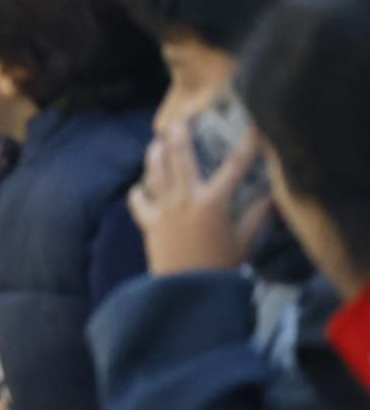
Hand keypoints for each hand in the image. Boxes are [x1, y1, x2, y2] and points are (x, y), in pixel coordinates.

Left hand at [129, 122, 269, 274]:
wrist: (185, 292)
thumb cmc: (220, 267)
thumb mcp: (244, 242)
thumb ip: (256, 215)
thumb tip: (271, 195)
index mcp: (213, 201)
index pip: (234, 166)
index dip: (246, 144)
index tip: (251, 125)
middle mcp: (186, 197)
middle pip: (179, 153)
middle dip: (179, 131)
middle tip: (180, 117)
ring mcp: (163, 207)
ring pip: (154, 169)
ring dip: (155, 153)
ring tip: (158, 142)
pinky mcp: (147, 221)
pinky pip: (138, 199)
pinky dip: (139, 191)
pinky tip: (141, 187)